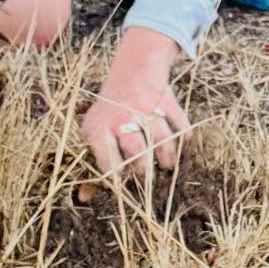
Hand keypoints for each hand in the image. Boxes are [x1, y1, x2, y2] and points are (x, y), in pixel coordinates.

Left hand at [83, 27, 190, 176]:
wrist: (134, 70)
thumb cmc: (110, 110)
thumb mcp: (94, 129)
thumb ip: (94, 161)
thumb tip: (85, 198)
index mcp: (100, 127)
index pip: (108, 160)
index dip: (117, 175)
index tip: (123, 177)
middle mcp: (124, 117)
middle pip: (137, 149)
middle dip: (143, 168)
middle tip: (146, 175)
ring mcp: (147, 108)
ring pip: (161, 138)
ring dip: (166, 156)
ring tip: (167, 166)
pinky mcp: (167, 100)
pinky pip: (179, 121)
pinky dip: (183, 134)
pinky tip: (182, 144)